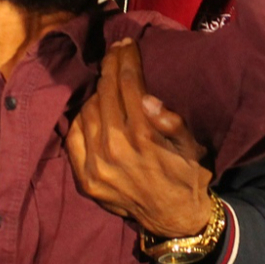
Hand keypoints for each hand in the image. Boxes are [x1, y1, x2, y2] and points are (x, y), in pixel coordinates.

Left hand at [65, 38, 215, 239]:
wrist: (173, 219)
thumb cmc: (186, 175)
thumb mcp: (190, 145)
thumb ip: (170, 120)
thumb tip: (147, 97)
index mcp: (143, 135)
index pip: (127, 84)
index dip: (126, 59)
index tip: (126, 45)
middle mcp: (115, 147)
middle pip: (105, 92)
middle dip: (110, 66)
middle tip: (115, 51)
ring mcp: (96, 164)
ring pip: (88, 110)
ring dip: (97, 91)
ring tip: (106, 80)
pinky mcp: (85, 178)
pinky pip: (74, 136)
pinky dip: (81, 118)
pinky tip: (92, 110)